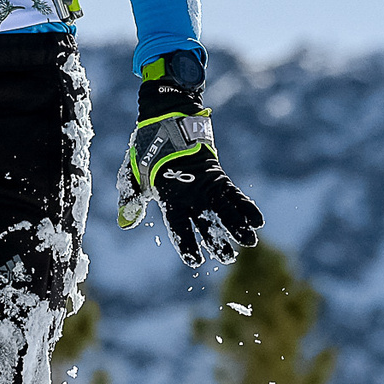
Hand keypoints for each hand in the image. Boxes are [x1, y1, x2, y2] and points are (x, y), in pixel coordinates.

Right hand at [115, 77, 264, 265]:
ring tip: (250, 242)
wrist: (165, 123)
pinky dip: (245, 206)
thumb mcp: (133, 176)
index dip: (187, 244)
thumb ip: (130, 198)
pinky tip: (257, 220)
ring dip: (237, 227)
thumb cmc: (147, 152)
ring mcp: (206, 190)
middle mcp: (191, 201)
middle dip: (217, 242)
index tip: (196, 260)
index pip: (179, 229)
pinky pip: (234, 195)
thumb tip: (125, 223)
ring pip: (223, 212)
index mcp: (171, 204)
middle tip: (229, 257)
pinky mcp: (219, 178)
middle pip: (205, 225)